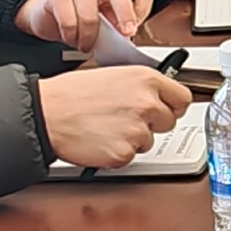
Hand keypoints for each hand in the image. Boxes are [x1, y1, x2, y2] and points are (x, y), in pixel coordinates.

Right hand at [10, 0, 152, 51]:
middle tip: (125, 35)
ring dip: (88, 37)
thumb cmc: (82, 19)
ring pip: (89, 15)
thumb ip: (120, 27)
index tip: (136, 29)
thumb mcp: (107, 22)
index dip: (142, 8)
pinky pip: (68, 21)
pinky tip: (71, 38)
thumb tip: (130, 43)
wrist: (48, 14)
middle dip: (124, 15)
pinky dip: (71, 36)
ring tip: (86, 44)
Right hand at [39, 64, 186, 167]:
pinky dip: (117, 152)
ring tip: (107, 126)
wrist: (47, 113)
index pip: (183, 98)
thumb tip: (157, 95)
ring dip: (133, 138)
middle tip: (126, 118)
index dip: (172, 105)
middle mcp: (147, 104)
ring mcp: (137, 130)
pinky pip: (131, 156)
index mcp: (147, 80)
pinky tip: (101, 139)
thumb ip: (141, 86)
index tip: (166, 108)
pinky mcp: (124, 153)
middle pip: (169, 122)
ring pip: (149, 141)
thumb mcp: (114, 74)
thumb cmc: (72, 93)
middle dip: (152, 123)